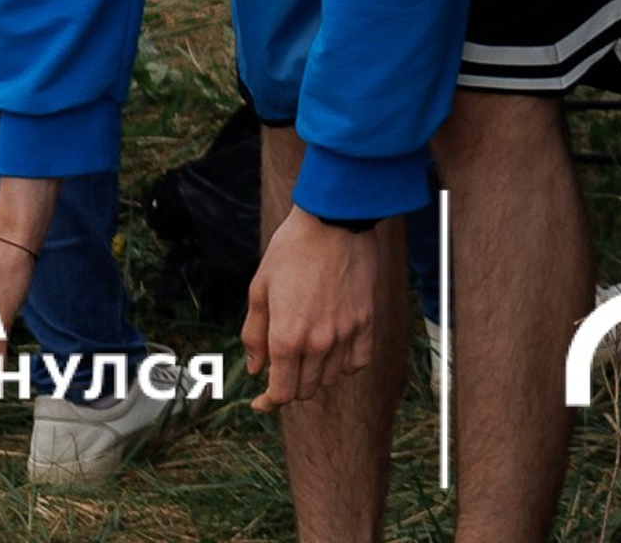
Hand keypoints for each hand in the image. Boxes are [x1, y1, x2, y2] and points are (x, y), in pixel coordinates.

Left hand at [242, 208, 383, 412]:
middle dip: (290, 385)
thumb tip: (256, 368)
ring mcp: (345, 332)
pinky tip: (335, 352)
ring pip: (331, 378)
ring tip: (308, 354)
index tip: (261, 400)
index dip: (268, 402)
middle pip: (305, 390)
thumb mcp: (260, 289)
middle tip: (283, 368)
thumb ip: (254, 335)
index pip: (280, 394)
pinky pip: (359, 360)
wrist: (336, 219)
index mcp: (286, 337)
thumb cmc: (292, 249)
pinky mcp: (366, 319)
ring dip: (316, 374)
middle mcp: (317, 342)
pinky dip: (346, 364)